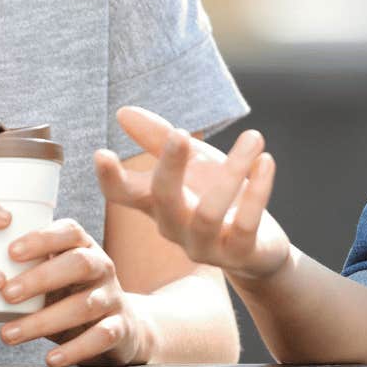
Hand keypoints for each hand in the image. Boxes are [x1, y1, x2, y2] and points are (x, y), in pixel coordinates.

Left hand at [0, 219, 146, 366]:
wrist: (121, 327)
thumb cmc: (69, 296)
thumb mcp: (51, 277)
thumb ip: (18, 272)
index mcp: (83, 246)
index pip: (68, 231)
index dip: (41, 239)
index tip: (10, 251)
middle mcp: (102, 267)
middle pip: (79, 263)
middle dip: (41, 278)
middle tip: (6, 294)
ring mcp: (113, 297)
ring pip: (84, 305)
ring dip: (44, 320)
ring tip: (8, 335)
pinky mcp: (120, 328)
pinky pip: (100, 337)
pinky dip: (75, 349)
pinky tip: (50, 359)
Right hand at [94, 106, 290, 285]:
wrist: (260, 247)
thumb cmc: (219, 197)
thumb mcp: (193, 163)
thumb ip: (161, 139)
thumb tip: (122, 112)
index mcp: (158, 204)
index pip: (124, 195)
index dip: (110, 178)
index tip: (101, 153)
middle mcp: (175, 227)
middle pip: (162, 199)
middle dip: (169, 166)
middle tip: (181, 132)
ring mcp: (205, 246)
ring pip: (208, 213)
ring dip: (232, 170)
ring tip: (253, 136)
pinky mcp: (239, 254)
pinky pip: (245, 225)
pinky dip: (257, 192)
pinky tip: (266, 161)